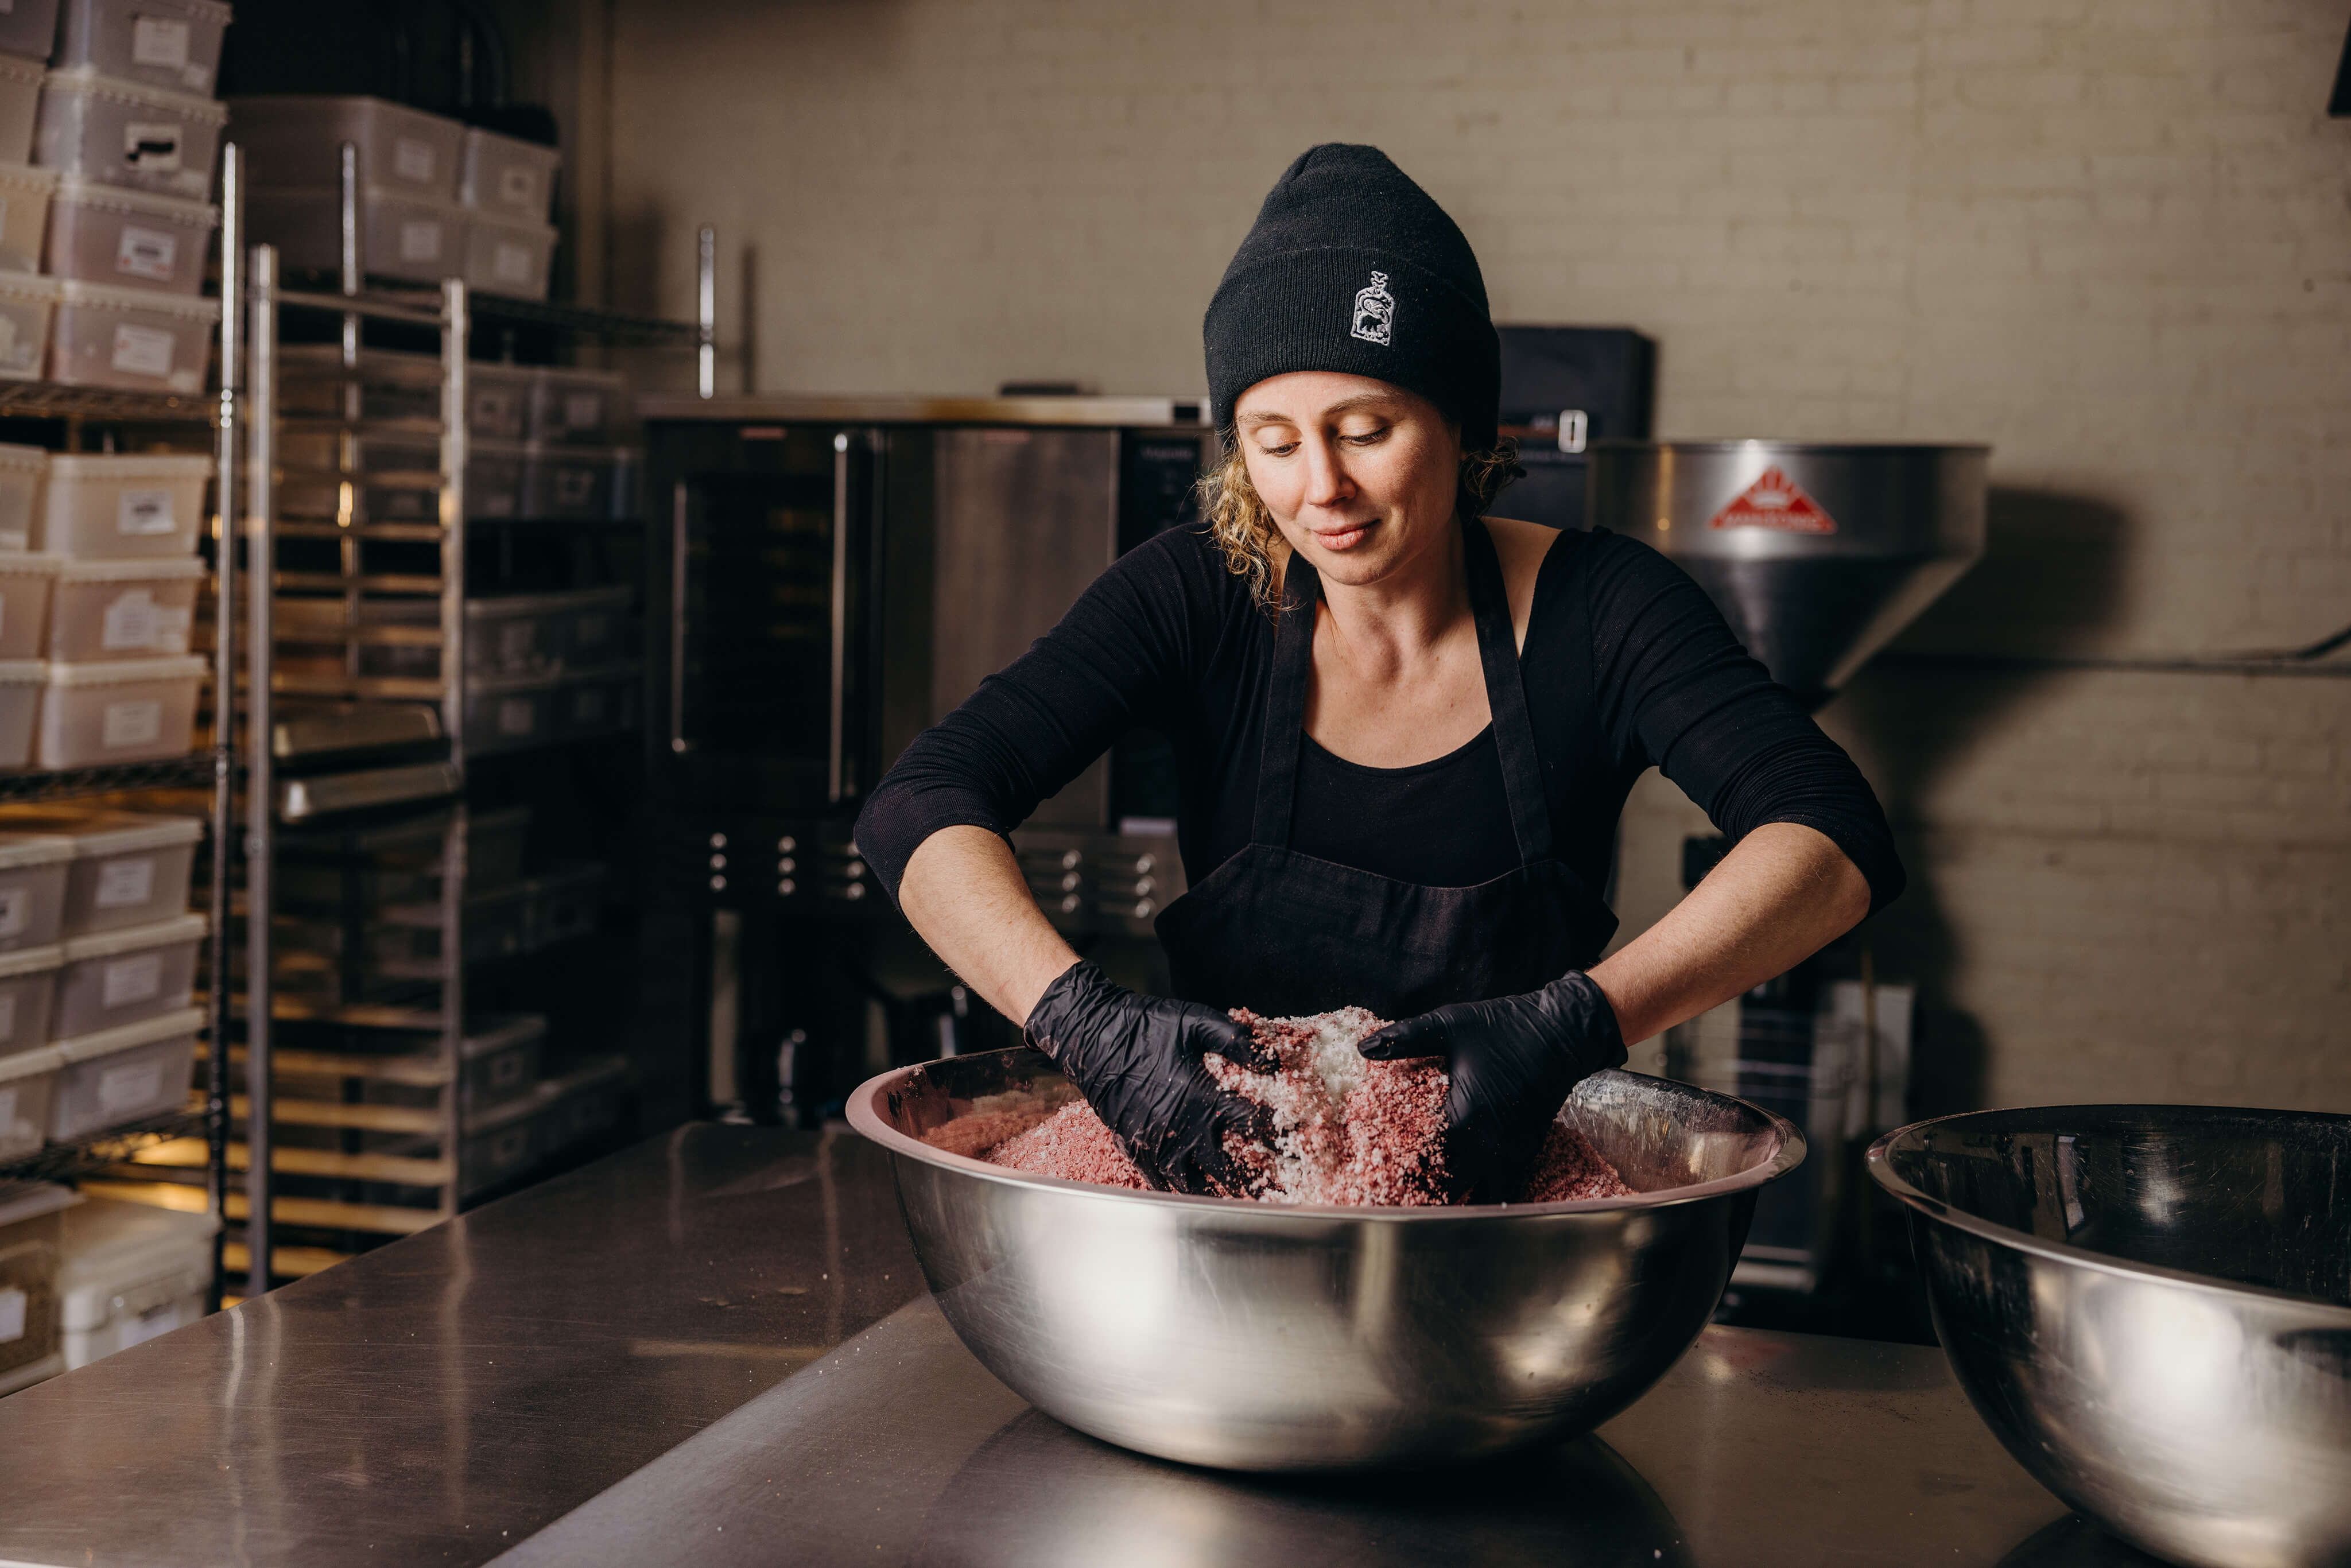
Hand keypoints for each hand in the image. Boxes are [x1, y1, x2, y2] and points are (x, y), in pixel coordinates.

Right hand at [1024, 962, 1274, 1195]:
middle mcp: (1180, 1127)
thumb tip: (1271, 1058)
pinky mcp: (1133, 1146)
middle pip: (1225, 1166)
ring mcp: (1154, 1142)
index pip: (1250, 1124)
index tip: (1294, 1141)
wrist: (1092, 1035)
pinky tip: (1191, 1194)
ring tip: (1239, 1202)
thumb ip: (1235, 1040)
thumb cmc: (1145, 1025)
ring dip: (1217, 1192)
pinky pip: (1158, 1181)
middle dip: (1253, 1180)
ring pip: (1192, 1183)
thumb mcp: (1195, 1021)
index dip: (1276, 1133)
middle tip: (1275, 1193)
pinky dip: (1178, 1191)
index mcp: (1200, 1096)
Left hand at [1358, 971, 1626, 1202]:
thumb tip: (1363, 1047)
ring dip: (1453, 1201)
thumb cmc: (1505, 1028)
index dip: (1396, 1174)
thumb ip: (1405, 1039)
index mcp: (1464, 1119)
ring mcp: (1511, 1154)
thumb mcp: (1449, 1025)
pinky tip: (1465, 1192)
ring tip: (1428, 1199)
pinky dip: (1482, 1196)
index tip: (1375, 1180)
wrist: (1562, 1032)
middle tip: (1395, 1195)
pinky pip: (1503, 1191)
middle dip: (1420, 1195)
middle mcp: (1488, 1145)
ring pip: (1478, 1199)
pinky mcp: (1526, 1153)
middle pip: (1447, 1191)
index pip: (1421, 1163)